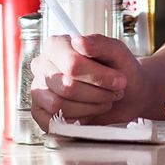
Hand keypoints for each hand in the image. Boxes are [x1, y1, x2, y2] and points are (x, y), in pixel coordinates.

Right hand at [29, 34, 144, 128]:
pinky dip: (77, 121)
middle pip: (67, 86)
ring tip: (104, 101)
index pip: (72, 64)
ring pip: (59, 105)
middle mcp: (43, 66)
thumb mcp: (115, 51)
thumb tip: (79, 41)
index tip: (119, 81)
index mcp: (56, 46)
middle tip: (114, 93)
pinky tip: (89, 113)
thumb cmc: (117, 69)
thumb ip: (99, 43)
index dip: (98, 76)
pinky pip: (54, 122)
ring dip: (90, 107)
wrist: (126, 94)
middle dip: (97, 93)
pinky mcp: (40, 112)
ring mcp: (39, 89)